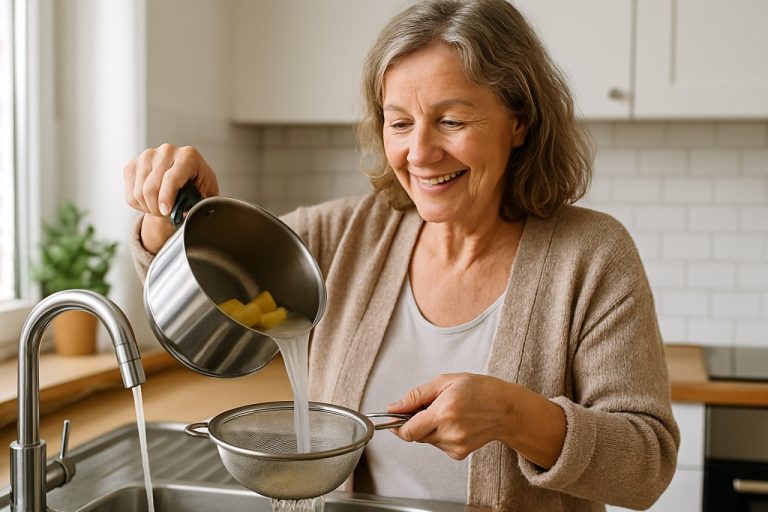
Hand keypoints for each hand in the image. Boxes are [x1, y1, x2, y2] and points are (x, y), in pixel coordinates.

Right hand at [123, 144, 218, 252]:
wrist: (185, 181)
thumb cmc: (199, 189)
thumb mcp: (207, 196)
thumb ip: (201, 204)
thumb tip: (187, 213)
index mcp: (189, 156)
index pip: (171, 178)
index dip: (167, 198)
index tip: (166, 212)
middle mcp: (167, 151)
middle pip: (151, 188)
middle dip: (157, 209)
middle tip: (166, 215)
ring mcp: (147, 156)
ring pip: (139, 193)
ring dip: (149, 208)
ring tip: (161, 209)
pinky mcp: (133, 164)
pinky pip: (130, 194)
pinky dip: (139, 205)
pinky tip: (151, 202)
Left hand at [387, 373, 514, 459]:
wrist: (506, 409)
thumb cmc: (479, 390)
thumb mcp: (445, 381)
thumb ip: (416, 395)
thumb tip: (393, 408)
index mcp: (444, 412)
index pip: (408, 431)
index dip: (396, 425)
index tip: (393, 418)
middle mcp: (449, 432)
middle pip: (415, 436)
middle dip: (415, 422)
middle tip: (430, 406)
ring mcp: (455, 445)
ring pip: (426, 440)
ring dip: (429, 427)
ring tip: (447, 412)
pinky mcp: (459, 453)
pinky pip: (438, 444)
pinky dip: (440, 434)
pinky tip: (455, 423)